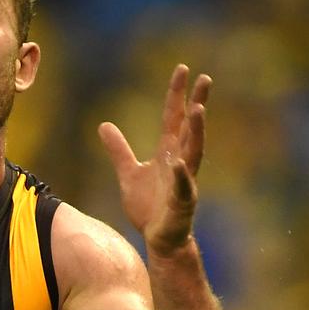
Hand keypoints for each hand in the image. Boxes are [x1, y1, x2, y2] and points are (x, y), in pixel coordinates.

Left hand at [98, 64, 210, 256]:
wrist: (159, 240)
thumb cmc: (149, 207)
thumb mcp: (128, 173)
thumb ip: (118, 149)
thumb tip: (103, 125)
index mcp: (167, 152)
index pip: (173, 116)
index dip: (176, 94)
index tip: (182, 69)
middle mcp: (179, 161)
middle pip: (189, 127)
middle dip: (197, 103)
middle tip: (205, 78)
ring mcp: (184, 181)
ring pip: (193, 152)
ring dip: (196, 131)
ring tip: (199, 110)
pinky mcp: (182, 203)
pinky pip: (183, 187)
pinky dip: (181, 176)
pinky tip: (178, 163)